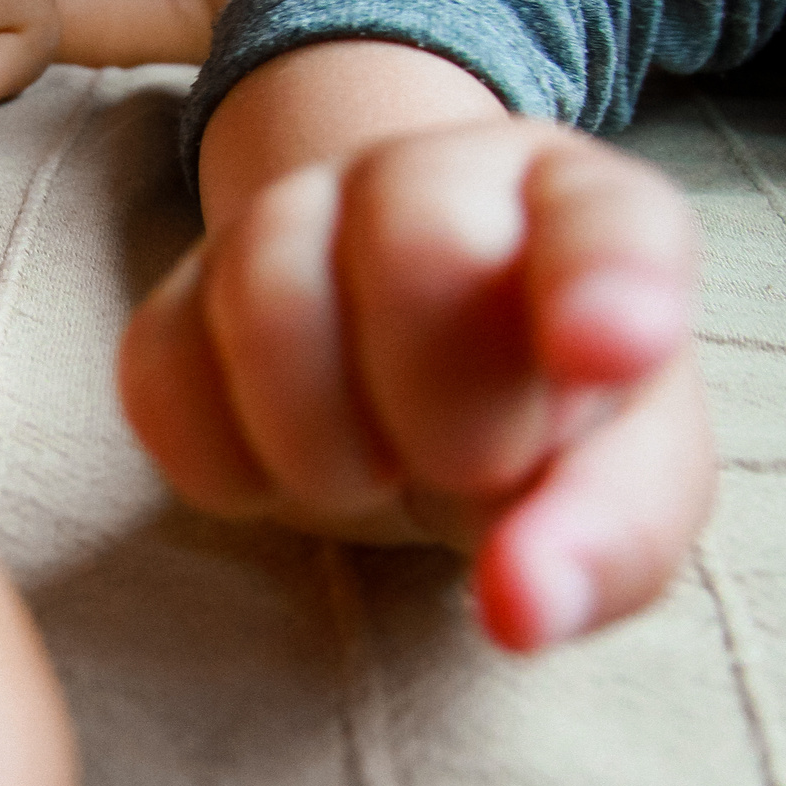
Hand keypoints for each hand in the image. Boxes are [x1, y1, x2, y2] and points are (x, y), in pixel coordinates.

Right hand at [119, 111, 714, 649]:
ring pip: (266, 296)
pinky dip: (222, 463)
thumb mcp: (624, 489)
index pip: (607, 222)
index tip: (616, 355)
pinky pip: (161, 369)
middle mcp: (435, 178)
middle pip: (419, 245)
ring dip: (324, 448)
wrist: (420, 379)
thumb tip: (520, 607)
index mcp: (583, 210)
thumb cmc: (543, 423)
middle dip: (444, 403)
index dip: (607, 284)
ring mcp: (295, 213)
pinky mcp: (185, 285)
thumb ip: (604, 541)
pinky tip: (284, 471)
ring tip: (376, 476)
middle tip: (467, 467)